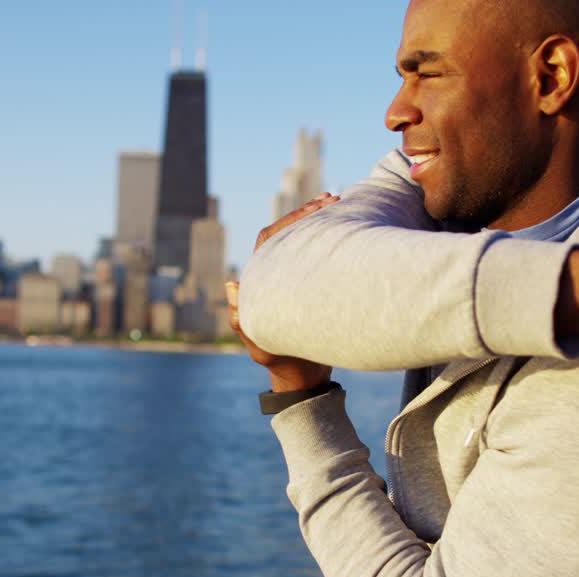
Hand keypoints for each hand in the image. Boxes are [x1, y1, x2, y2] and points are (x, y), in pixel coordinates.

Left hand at [230, 193, 340, 391]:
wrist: (301, 375)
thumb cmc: (280, 360)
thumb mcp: (260, 344)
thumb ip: (242, 319)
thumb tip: (232, 283)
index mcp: (258, 280)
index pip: (271, 240)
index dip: (291, 221)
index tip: (316, 209)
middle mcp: (273, 273)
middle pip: (287, 232)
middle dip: (308, 213)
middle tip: (333, 199)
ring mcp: (291, 277)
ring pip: (302, 240)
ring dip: (319, 221)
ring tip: (341, 204)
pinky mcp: (308, 284)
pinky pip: (316, 254)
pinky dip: (328, 238)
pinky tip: (347, 229)